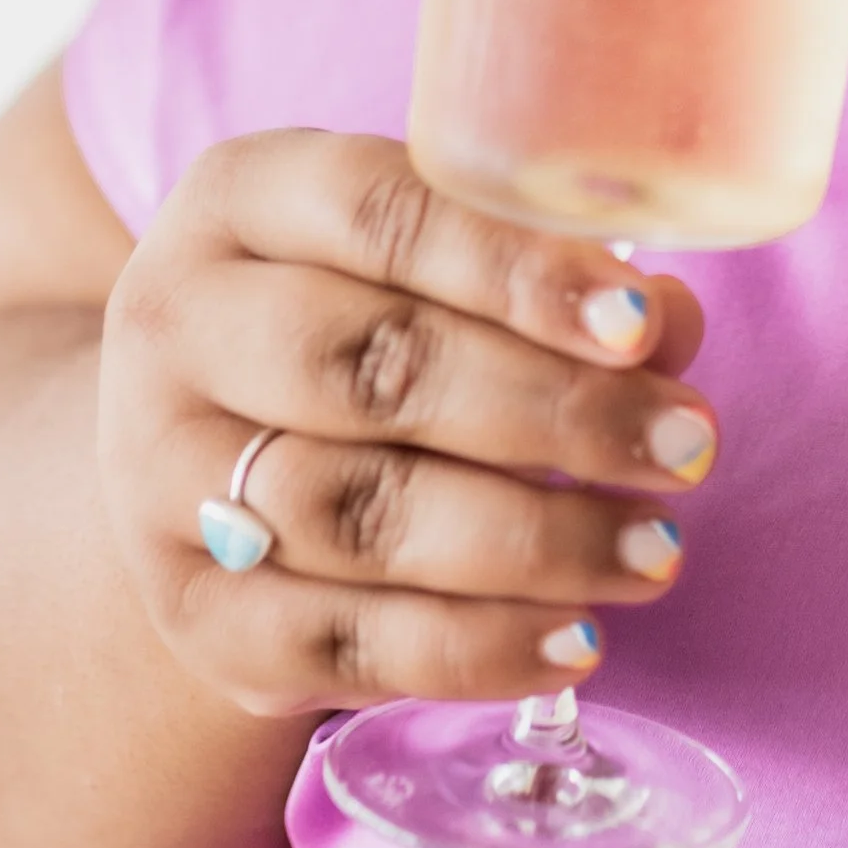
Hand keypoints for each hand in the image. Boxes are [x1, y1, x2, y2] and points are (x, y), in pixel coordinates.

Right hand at [97, 131, 716, 719]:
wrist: (201, 438)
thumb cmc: (359, 313)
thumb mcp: (429, 256)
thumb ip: (549, 276)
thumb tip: (663, 328)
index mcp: (237, 198)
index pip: (379, 215)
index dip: (517, 269)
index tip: (641, 320)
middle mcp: (173, 326)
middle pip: (366, 368)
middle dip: (549, 413)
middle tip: (687, 446)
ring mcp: (160, 478)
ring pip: (354, 514)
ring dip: (528, 541)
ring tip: (655, 550)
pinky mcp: (189, 612)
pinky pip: (337, 642)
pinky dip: (469, 648)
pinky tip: (575, 641)